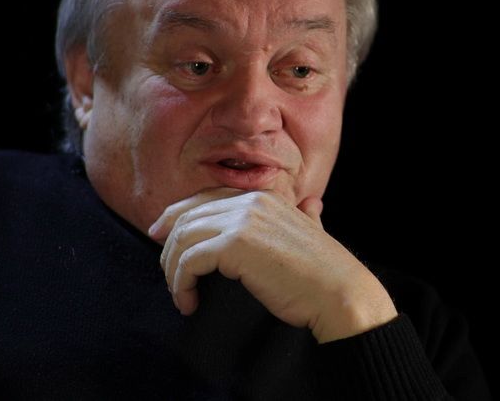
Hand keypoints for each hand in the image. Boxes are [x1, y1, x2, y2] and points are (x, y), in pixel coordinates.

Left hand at [148, 188, 397, 342]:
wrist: (339, 292)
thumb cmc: (327, 271)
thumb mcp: (314, 232)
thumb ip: (308, 214)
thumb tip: (313, 204)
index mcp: (265, 197)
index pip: (206, 198)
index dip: (178, 214)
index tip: (161, 235)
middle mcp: (251, 202)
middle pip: (188, 216)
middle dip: (168, 244)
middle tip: (165, 272)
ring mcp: (242, 220)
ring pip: (183, 238)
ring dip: (173, 269)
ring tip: (180, 293)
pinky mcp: (235, 245)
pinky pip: (189, 261)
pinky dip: (181, 283)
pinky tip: (188, 301)